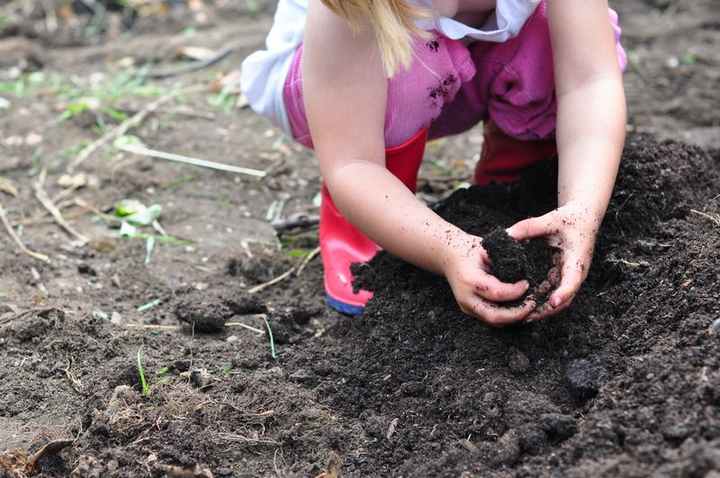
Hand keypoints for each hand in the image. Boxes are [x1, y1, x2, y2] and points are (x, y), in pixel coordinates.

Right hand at [443, 233, 535, 326]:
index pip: (497, 293)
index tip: (527, 284)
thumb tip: (526, 271)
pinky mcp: (469, 310)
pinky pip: (490, 319)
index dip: (516, 291)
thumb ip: (504, 261)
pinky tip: (518, 308)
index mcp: (469, 280)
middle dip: (517, 314)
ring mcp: (466, 307)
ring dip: (513, 318)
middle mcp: (466, 297)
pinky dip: (506, 317)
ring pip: (493, 322)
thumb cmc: (471, 250)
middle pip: (494, 316)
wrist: (449, 256)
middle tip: (532, 304)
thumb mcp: (487, 249)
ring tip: (528, 307)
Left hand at [507, 201, 600, 320]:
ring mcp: (567, 277)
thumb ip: (529, 227)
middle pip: (564, 298)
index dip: (564, 292)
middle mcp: (574, 273)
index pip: (573, 280)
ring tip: (520, 316)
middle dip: (546, 309)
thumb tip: (507, 234)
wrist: (583, 219)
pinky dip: (537, 299)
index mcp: (577, 260)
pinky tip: (520, 304)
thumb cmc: (570, 219)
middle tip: (526, 317)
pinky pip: (549, 291)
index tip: (553, 302)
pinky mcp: (559, 277)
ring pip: (556, 299)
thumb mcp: (551, 220)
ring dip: (540, 308)